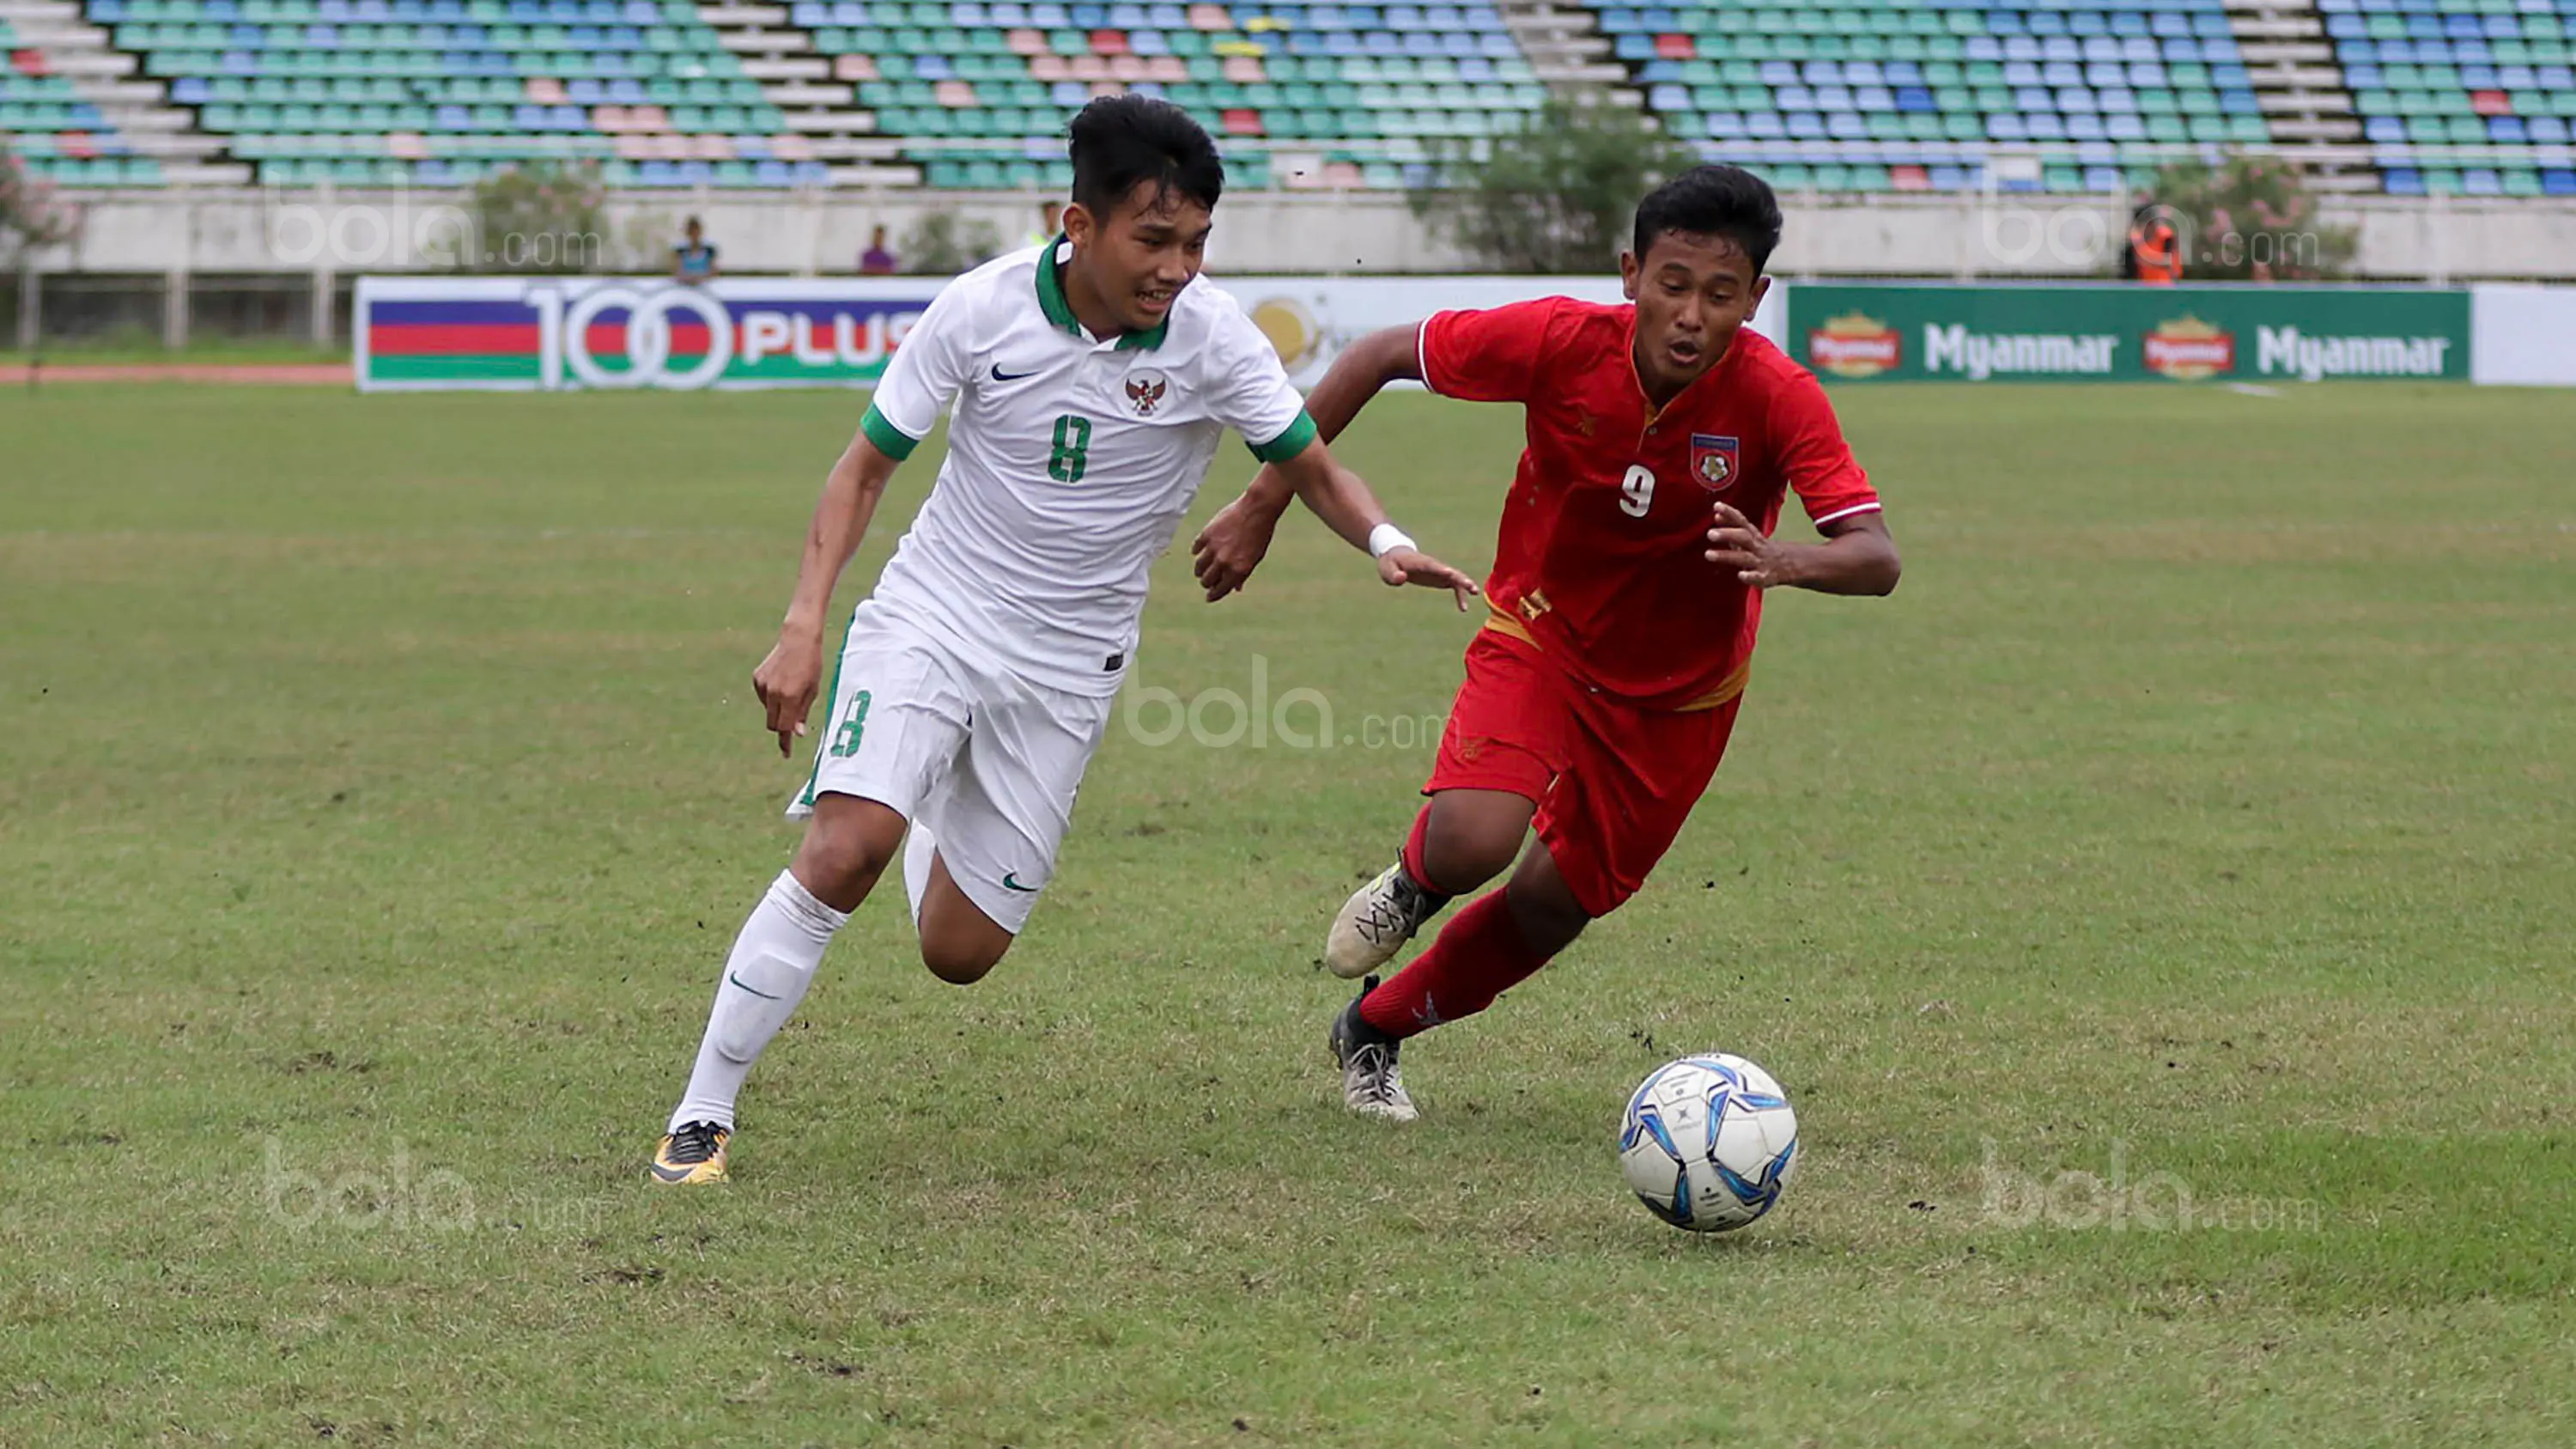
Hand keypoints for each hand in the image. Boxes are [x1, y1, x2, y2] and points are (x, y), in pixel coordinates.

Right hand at [751, 629, 824, 757]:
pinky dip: (772, 697)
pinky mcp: (757, 678)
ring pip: (768, 710)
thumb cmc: (811, 665)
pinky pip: (763, 697)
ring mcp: (762, 685)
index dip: (786, 741)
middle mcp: (773, 693)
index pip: (783, 727)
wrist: (798, 640)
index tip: (786, 753)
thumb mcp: (813, 691)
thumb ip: (802, 712)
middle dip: (781, 726)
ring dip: (778, 709)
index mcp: (789, 697)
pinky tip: (782, 682)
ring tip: (792, 690)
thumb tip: (797, 733)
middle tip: (792, 725)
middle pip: (772, 723)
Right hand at [1190, 492, 1283, 600]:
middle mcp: (1224, 562)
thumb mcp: (1255, 558)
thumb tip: (1236, 588)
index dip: (1214, 595)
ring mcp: (1214, 548)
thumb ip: (1243, 574)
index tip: (1209, 597)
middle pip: (1206, 580)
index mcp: (1238, 570)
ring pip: (1199, 567)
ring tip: (1201, 570)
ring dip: (1200, 570)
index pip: (1220, 590)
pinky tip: (1199, 551)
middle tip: (1207, 582)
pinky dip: (1197, 551)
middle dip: (1206, 583)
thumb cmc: (1260, 535)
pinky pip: (1196, 549)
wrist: (1257, 510)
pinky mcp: (1207, 534)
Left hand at [1378, 547, 1480, 610]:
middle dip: (1459, 577)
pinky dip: (1460, 594)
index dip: (1440, 568)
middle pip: (1448, 571)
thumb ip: (1393, 575)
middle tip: (1470, 585)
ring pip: (1455, 577)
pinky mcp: (1441, 578)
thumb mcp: (1386, 569)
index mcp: (1419, 563)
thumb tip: (1402, 578)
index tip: (1450, 573)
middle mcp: (1433, 566)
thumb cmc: (1390, 563)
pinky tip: (1464, 608)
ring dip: (1464, 584)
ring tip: (1475, 593)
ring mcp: (1439, 571)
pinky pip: (1454, 586)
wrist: (1397, 556)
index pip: (1431, 565)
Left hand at [1704, 501, 1797, 587]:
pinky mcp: (1766, 577)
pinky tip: (1741, 575)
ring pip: (1744, 557)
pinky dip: (1750, 576)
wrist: (1791, 565)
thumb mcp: (1749, 537)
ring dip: (1726, 555)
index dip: (1730, 513)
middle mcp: (1757, 546)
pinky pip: (1758, 577)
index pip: (1741, 521)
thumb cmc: (1761, 549)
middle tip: (1710, 534)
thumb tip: (1716, 515)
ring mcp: (1761, 561)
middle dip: (1727, 534)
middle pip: (1743, 537)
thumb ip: (1733, 526)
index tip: (1717, 505)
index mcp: (1753, 535)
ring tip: (1708, 554)